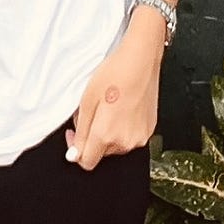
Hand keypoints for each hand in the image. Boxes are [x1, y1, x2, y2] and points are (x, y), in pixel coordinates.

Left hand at [66, 30, 161, 170]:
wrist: (140, 61)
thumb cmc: (113, 75)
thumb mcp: (86, 101)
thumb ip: (81, 132)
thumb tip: (75, 155)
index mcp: (107, 136)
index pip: (87, 162)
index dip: (75, 150)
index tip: (73, 132)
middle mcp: (126, 142)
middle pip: (101, 152)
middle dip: (91, 136)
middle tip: (90, 111)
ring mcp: (140, 137)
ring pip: (115, 145)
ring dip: (106, 131)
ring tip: (106, 106)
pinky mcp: (150, 129)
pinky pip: (128, 136)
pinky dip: (120, 127)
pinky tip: (119, 107)